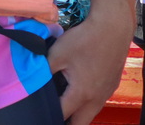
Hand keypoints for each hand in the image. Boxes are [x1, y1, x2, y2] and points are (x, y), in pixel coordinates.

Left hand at [49, 6, 132, 123]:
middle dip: (67, 122)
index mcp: (82, 93)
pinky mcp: (111, 85)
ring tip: (61, 106)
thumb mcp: (57, 54)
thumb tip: (31, 82)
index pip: (63, 114)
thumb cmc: (84, 40)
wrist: (113, 28)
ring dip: (77, 114)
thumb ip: (43, 71)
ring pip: (91, 113)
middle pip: (81, 122)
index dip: (48, 114)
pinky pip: (97, 102)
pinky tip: (74, 93)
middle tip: (51, 115)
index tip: (38, 113)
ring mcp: (107, 93)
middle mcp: (97, 98)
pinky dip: (86, 104)